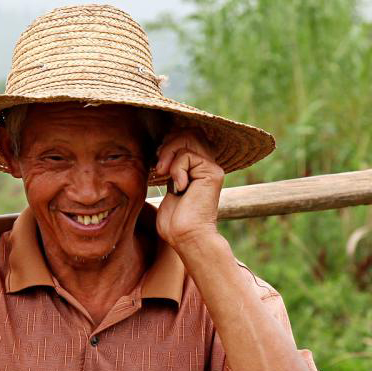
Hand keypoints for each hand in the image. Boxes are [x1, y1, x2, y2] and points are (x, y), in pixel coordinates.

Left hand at [151, 127, 224, 248]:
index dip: (170, 142)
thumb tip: (161, 154)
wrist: (186, 238)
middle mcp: (208, 165)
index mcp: (199, 168)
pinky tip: (178, 187)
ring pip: (188, 138)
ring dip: (170, 152)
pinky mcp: (212, 173)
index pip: (187, 136)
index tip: (158, 163)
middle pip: (189, 132)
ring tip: (163, 172)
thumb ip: (171, 169)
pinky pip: (188, 155)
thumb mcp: (169, 188)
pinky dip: (176, 168)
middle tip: (159, 167)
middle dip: (168, 144)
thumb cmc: (174, 222)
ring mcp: (212, 168)